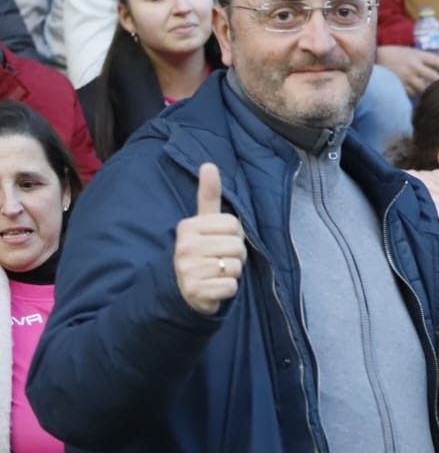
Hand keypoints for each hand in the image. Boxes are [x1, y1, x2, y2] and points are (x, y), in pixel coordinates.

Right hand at [174, 163, 247, 315]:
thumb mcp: (203, 222)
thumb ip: (208, 195)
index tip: (218, 240)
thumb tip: (209, 164)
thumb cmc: (200, 250)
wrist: (182, 289)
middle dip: (236, 255)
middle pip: (237, 246)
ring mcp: (187, 270)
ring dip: (232, 273)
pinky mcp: (194, 292)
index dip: (233, 234)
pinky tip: (213, 288)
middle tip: (218, 260)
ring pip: (236, 267)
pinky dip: (228, 290)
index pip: (233, 224)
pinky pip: (230, 287)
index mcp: (187, 227)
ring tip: (215, 273)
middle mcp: (184, 247)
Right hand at [376, 45, 438, 98]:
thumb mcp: (409, 50)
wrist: (373, 57)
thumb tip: (437, 64)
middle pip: (435, 77)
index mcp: (418, 55)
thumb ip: (422, 58)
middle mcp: (414, 65)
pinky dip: (417, 96)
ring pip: (424, 88)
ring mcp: (406, 76)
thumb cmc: (393, 53)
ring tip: (437, 96)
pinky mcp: (399, 85)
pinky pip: (412, 94)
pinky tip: (422, 99)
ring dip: (430, 92)